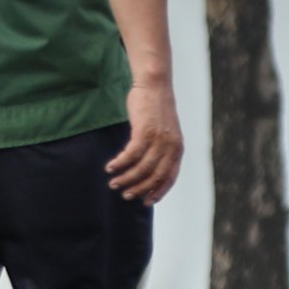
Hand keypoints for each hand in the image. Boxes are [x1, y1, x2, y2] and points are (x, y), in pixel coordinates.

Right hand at [109, 84, 181, 204]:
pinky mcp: (145, 130)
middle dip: (138, 188)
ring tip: (113, 182)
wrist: (154, 86)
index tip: (147, 202)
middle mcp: (172, 145)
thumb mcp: (162, 132)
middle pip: (155, 176)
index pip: (170, 177)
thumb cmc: (155, 111)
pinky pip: (131, 154)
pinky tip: (110, 167)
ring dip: (126, 178)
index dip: (159, 191)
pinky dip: (120, 163)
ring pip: (142, 167)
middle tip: (124, 194)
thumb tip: (145, 170)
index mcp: (178, 148)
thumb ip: (159, 149)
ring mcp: (159, 138)